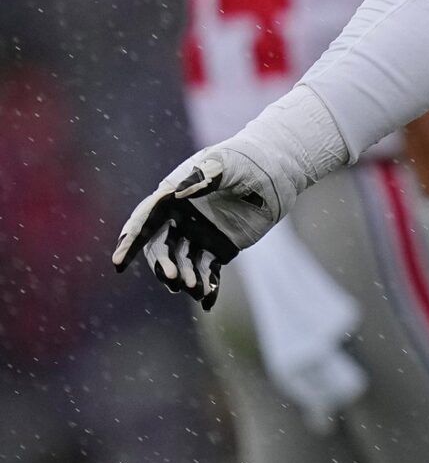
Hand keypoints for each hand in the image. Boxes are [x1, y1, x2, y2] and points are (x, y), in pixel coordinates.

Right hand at [110, 143, 293, 307]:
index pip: (144, 222)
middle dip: (163, 264)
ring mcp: (197, 235)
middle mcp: (179, 219)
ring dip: (185, 277)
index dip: (130, 242)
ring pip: (183, 263)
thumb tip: (180, 192)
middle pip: (161, 248)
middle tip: (173, 278)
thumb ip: (203, 176)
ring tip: (194, 288)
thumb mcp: (224, 164)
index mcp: (171, 197)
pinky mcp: (217, 248)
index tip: (118, 263)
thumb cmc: (244, 160)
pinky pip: (207, 271)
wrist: (276, 171)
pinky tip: (208, 302)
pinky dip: (207, 286)